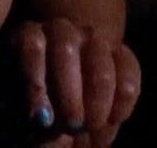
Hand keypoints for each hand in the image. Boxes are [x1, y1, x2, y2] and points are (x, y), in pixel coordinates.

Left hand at [13, 19, 140, 147]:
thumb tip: (45, 120)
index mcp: (27, 37)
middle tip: (72, 124)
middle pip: (66, 49)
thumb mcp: (31, 111)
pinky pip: (129, 68)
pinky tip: (115, 118)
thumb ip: (37, 114)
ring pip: (99, 58)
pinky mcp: (121, 53)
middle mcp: (61, 30)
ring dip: (97, 96)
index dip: (35, 81)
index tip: (39, 117)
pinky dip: (123, 96)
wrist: (67, 106)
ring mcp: (93, 38)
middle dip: (69, 92)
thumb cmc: (39, 106)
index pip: (32, 46)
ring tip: (92, 125)